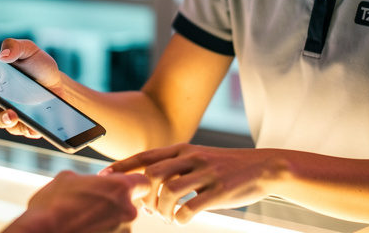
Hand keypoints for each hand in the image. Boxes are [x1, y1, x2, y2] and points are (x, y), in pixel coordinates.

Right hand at [0, 37, 62, 138]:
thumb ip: (14, 46)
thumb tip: (3, 54)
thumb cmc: (36, 64)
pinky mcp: (23, 123)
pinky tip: (31, 126)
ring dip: (2, 118)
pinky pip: (21, 129)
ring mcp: (7, 111)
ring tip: (12, 114)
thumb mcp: (27, 49)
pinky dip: (25, 128)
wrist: (56, 82)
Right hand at [5, 170, 150, 232]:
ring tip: (83, 221)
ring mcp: (122, 232)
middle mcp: (127, 211)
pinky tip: (83, 230)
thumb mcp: (68, 178)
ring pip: (120, 223)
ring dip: (107, 221)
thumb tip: (90, 182)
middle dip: (114, 204)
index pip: (143, 181)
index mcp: (120, 188)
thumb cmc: (53, 207)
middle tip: (92, 205)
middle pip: (130, 204)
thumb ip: (89, 179)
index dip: (132, 183)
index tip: (119, 186)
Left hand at [104, 143, 280, 224]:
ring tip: (166, 216)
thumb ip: (174, 166)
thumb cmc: (226, 166)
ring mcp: (206, 173)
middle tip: (148, 209)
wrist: (264, 167)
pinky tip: (182, 219)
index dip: (122, 166)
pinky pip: (191, 207)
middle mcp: (192, 157)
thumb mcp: (198, 157)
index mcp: (183, 149)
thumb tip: (146, 185)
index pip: (145, 155)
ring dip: (161, 209)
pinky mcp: (220, 191)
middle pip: (152, 174)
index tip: (105, 177)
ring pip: (169, 191)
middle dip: (143, 195)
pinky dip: (180, 217)